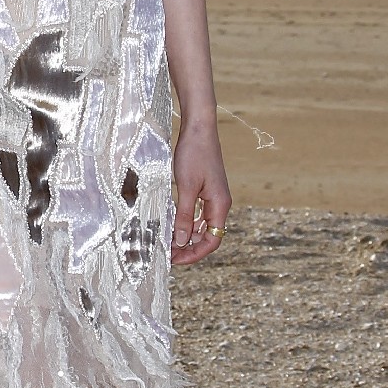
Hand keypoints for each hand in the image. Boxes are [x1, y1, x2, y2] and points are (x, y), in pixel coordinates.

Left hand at [170, 123, 231, 267]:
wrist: (199, 127)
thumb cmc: (194, 153)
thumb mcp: (186, 187)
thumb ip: (184, 215)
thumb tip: (181, 241)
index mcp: (220, 205)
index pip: (213, 240)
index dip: (195, 254)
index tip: (175, 259)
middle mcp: (220, 203)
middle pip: (208, 236)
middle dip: (189, 248)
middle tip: (167, 254)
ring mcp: (213, 197)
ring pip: (202, 226)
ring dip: (187, 236)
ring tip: (167, 242)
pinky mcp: (205, 190)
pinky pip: (198, 214)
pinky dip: (186, 223)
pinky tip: (172, 225)